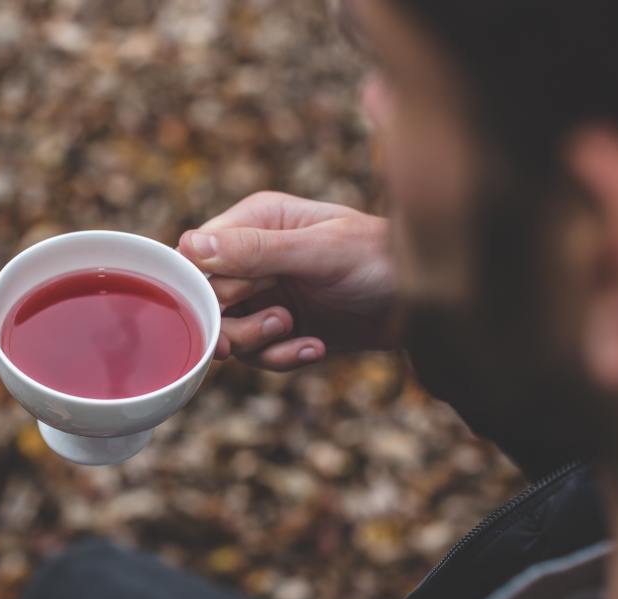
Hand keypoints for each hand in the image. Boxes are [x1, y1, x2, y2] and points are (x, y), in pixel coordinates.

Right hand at [178, 192, 394, 370]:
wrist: (427, 304)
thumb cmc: (382, 259)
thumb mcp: (319, 251)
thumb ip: (256, 249)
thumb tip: (191, 245)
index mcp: (256, 222)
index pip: (197, 255)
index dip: (205, 286)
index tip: (226, 306)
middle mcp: (254, 257)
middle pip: (207, 300)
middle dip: (236, 320)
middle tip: (279, 321)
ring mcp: (267, 294)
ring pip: (228, 331)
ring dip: (260, 342)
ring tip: (297, 331)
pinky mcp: (283, 328)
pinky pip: (258, 354)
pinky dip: (281, 357)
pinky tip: (314, 348)